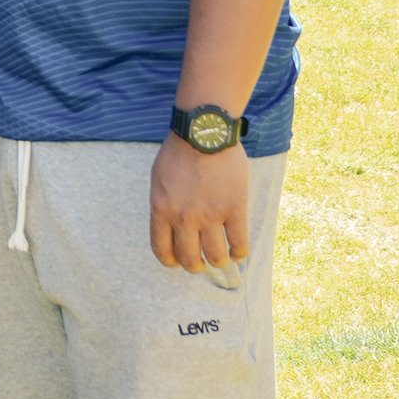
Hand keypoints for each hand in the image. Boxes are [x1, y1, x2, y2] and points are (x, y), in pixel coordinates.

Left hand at [149, 135, 249, 273]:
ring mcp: (210, 216)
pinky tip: (238, 252)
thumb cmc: (179, 152)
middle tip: (200, 264)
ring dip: (218, 260)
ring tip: (221, 258)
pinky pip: (238, 242)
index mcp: (161, 210)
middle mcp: (184, 218)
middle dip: (195, 266)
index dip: (171, 261)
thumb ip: (164, 205)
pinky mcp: (234, 209)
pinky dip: (239, 252)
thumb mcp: (159, 180)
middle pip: (189, 258)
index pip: (162, 249)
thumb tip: (170, 226)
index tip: (177, 262)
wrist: (204, 133)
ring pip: (215, 255)